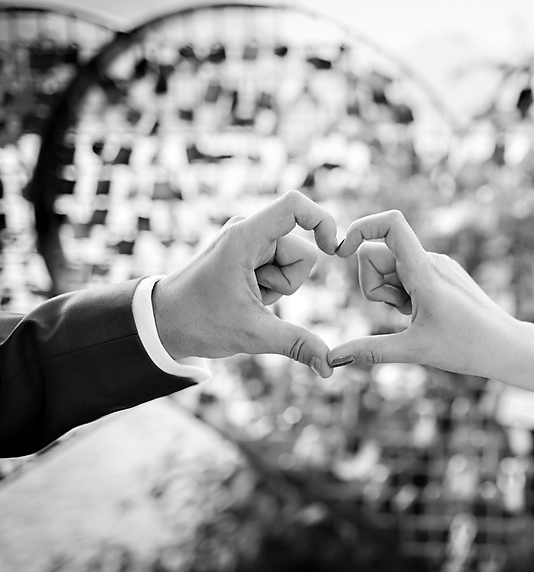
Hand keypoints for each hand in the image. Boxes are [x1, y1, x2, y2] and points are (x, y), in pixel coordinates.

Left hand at [152, 191, 338, 376]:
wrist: (162, 323)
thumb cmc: (199, 322)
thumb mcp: (253, 335)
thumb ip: (297, 344)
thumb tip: (330, 366)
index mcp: (245, 237)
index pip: (295, 205)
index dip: (322, 221)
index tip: (333, 249)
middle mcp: (248, 230)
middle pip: (302, 250)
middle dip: (289, 282)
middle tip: (255, 297)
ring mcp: (248, 240)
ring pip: (294, 261)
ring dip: (279, 286)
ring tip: (247, 297)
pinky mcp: (249, 250)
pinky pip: (281, 265)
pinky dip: (272, 284)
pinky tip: (248, 295)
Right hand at [327, 210, 520, 376]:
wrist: (506, 346)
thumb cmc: (466, 347)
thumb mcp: (414, 350)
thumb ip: (370, 350)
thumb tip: (334, 358)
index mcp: (424, 270)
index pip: (391, 223)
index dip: (361, 228)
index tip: (341, 252)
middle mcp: (430, 259)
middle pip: (376, 255)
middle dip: (373, 285)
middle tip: (399, 312)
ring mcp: (437, 265)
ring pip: (390, 268)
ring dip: (390, 293)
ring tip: (414, 316)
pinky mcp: (441, 273)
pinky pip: (406, 274)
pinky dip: (403, 294)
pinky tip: (423, 314)